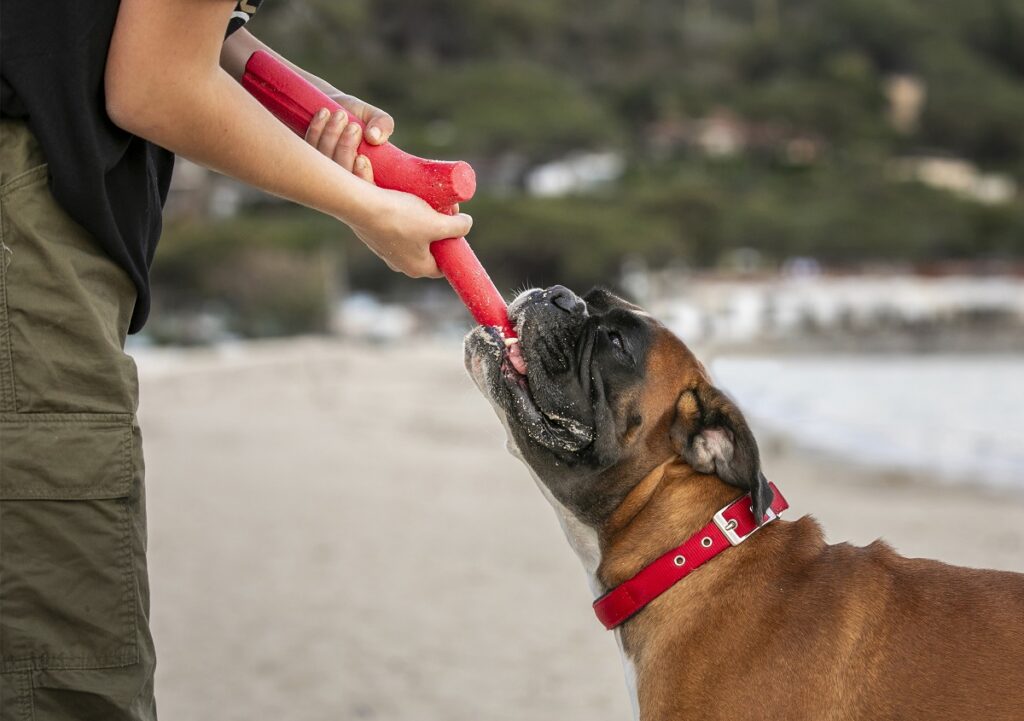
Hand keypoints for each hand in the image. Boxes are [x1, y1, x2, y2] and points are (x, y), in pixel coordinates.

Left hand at [304, 92, 393, 176]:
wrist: (330, 107)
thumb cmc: (357, 116)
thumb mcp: (375, 117)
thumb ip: (383, 124)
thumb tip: (374, 138)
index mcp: (366, 179)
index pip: (366, 192)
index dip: (362, 180)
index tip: (361, 158)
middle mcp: (343, 183)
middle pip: (342, 178)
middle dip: (345, 149)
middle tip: (354, 126)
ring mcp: (322, 175)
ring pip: (323, 164)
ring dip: (331, 136)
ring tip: (340, 114)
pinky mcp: (304, 161)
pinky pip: (308, 150)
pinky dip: (316, 130)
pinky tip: (324, 113)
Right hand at [348, 187, 472, 278]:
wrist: (360, 205)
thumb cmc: (400, 218)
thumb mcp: (437, 223)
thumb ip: (457, 226)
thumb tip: (467, 224)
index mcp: (419, 268)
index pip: (444, 265)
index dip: (454, 247)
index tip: (457, 228)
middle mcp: (401, 264)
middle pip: (430, 249)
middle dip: (440, 229)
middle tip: (445, 209)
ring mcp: (386, 251)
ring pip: (414, 237)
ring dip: (423, 221)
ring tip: (428, 201)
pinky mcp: (376, 235)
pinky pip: (397, 228)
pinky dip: (405, 217)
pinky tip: (409, 201)